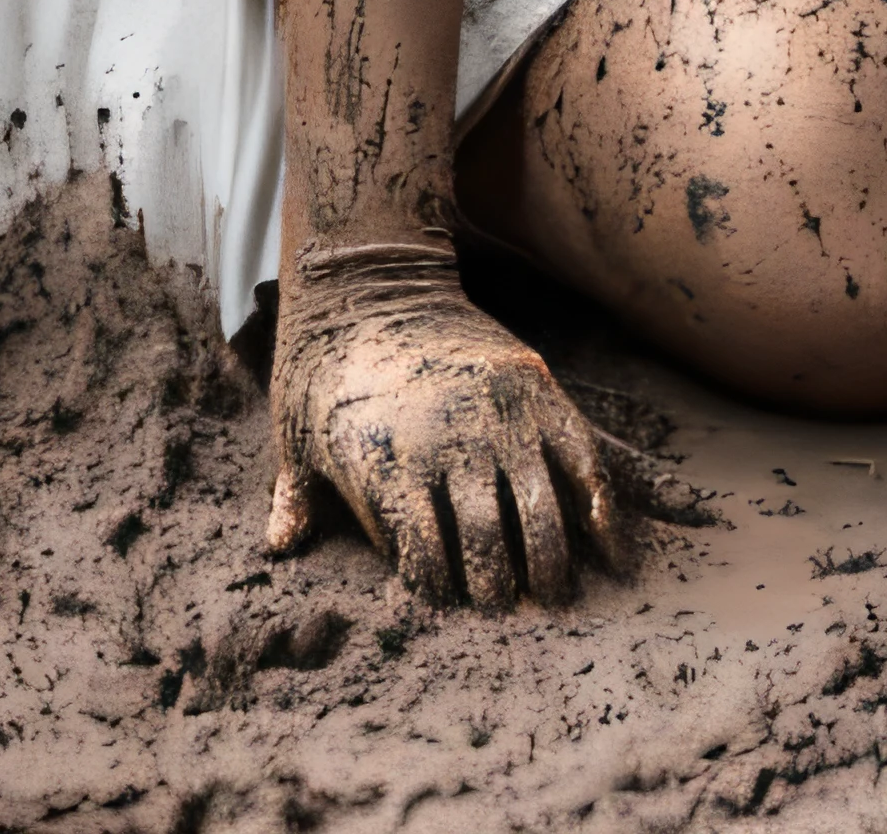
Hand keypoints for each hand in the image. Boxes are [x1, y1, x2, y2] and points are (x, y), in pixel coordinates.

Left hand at [266, 235, 623, 607]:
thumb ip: (293, 494)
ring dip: (551, 568)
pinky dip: (603, 514)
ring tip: (549, 595)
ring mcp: (496, 414)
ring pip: (540, 517)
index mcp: (386, 465)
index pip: (424, 562)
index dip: (436, 591)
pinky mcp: (534, 387)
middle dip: (497, 591)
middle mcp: (447, 444)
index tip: (442, 601)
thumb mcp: (295, 431)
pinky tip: (608, 552)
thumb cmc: (322, 365)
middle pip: (488, 549)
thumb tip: (278, 550)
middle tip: (501, 608)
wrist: (364, 278)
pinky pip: (583, 463)